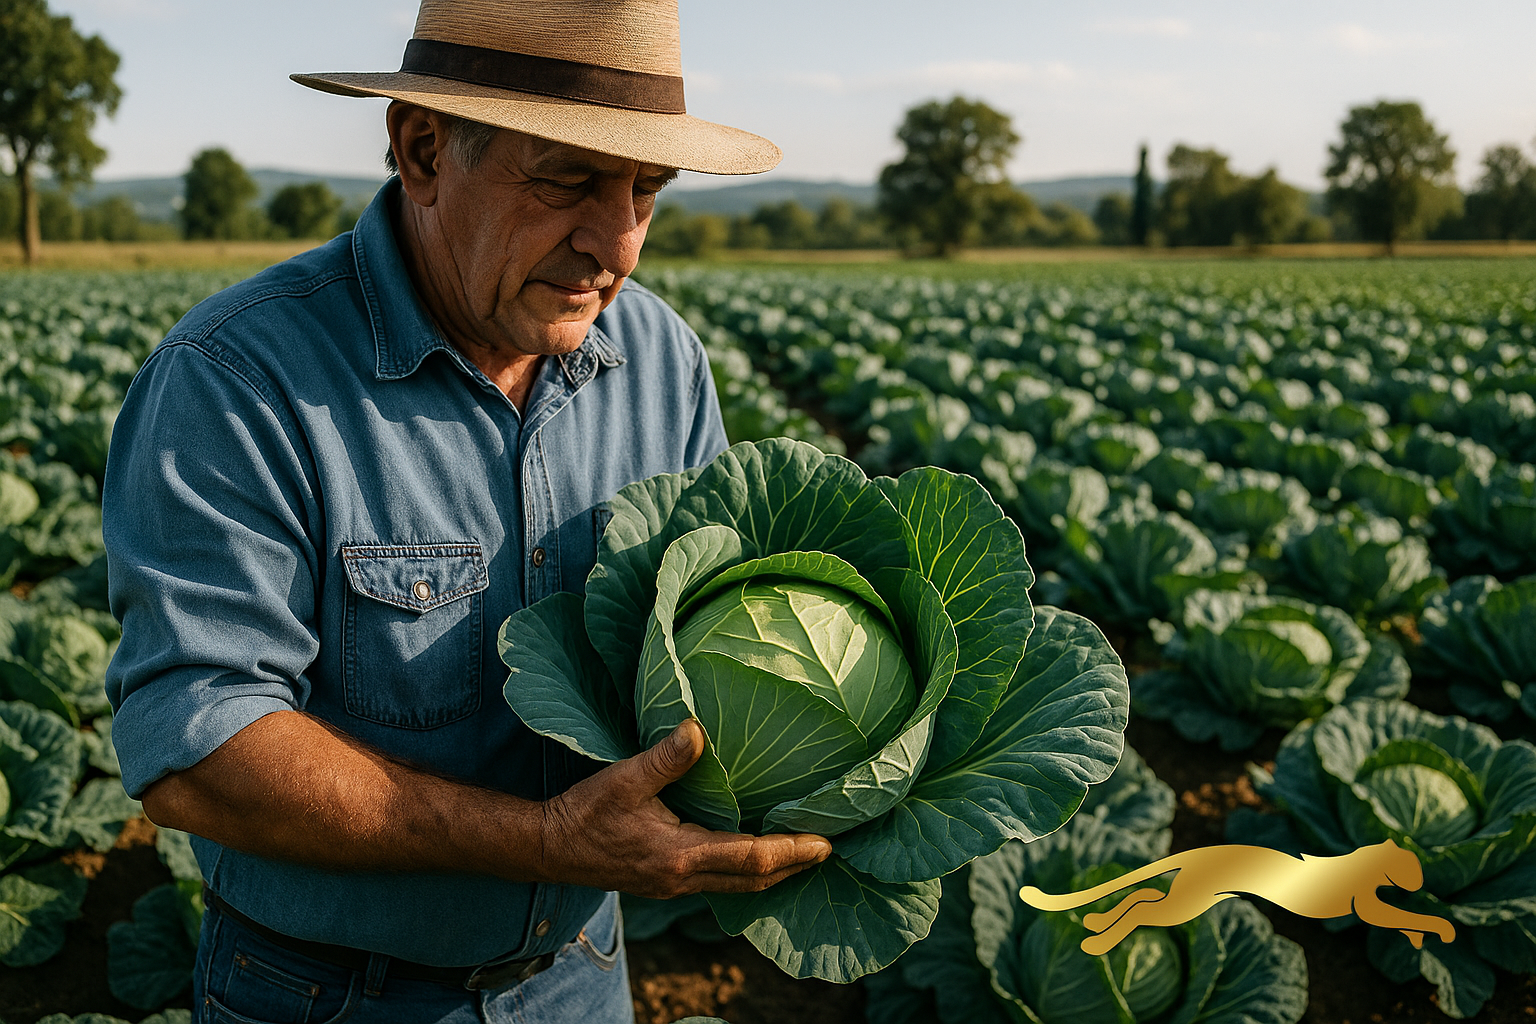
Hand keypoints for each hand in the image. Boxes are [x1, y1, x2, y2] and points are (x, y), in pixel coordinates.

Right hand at [537, 719, 831, 897]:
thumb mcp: (623, 779)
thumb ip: (664, 758)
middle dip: (794, 866)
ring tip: (802, 854)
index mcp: (680, 855)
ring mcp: (674, 885)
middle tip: (828, 849)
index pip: (751, 858)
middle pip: (753, 881)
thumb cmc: (585, 812)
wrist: (549, 848)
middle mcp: (683, 878)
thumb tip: (698, 729)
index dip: (791, 851)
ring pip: (737, 886)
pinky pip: (719, 882)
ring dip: (773, 872)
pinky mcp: (666, 883)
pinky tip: (754, 857)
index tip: (826, 843)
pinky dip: (746, 872)